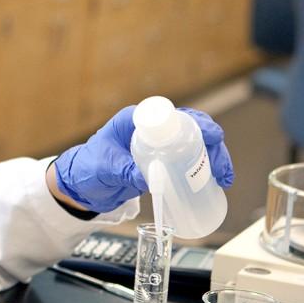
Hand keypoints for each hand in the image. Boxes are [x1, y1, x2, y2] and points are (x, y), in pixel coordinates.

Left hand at [52, 106, 234, 212]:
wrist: (80, 186)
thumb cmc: (87, 168)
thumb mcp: (105, 168)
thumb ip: (124, 171)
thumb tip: (151, 180)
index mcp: (135, 121)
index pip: (173, 116)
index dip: (197, 124)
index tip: (213, 136)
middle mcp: (150, 131)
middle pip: (191, 130)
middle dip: (212, 146)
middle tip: (221, 167)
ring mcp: (157, 148)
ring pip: (193, 147)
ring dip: (213, 160)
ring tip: (224, 179)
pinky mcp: (160, 164)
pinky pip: (186, 163)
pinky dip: (203, 171)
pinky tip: (215, 183)